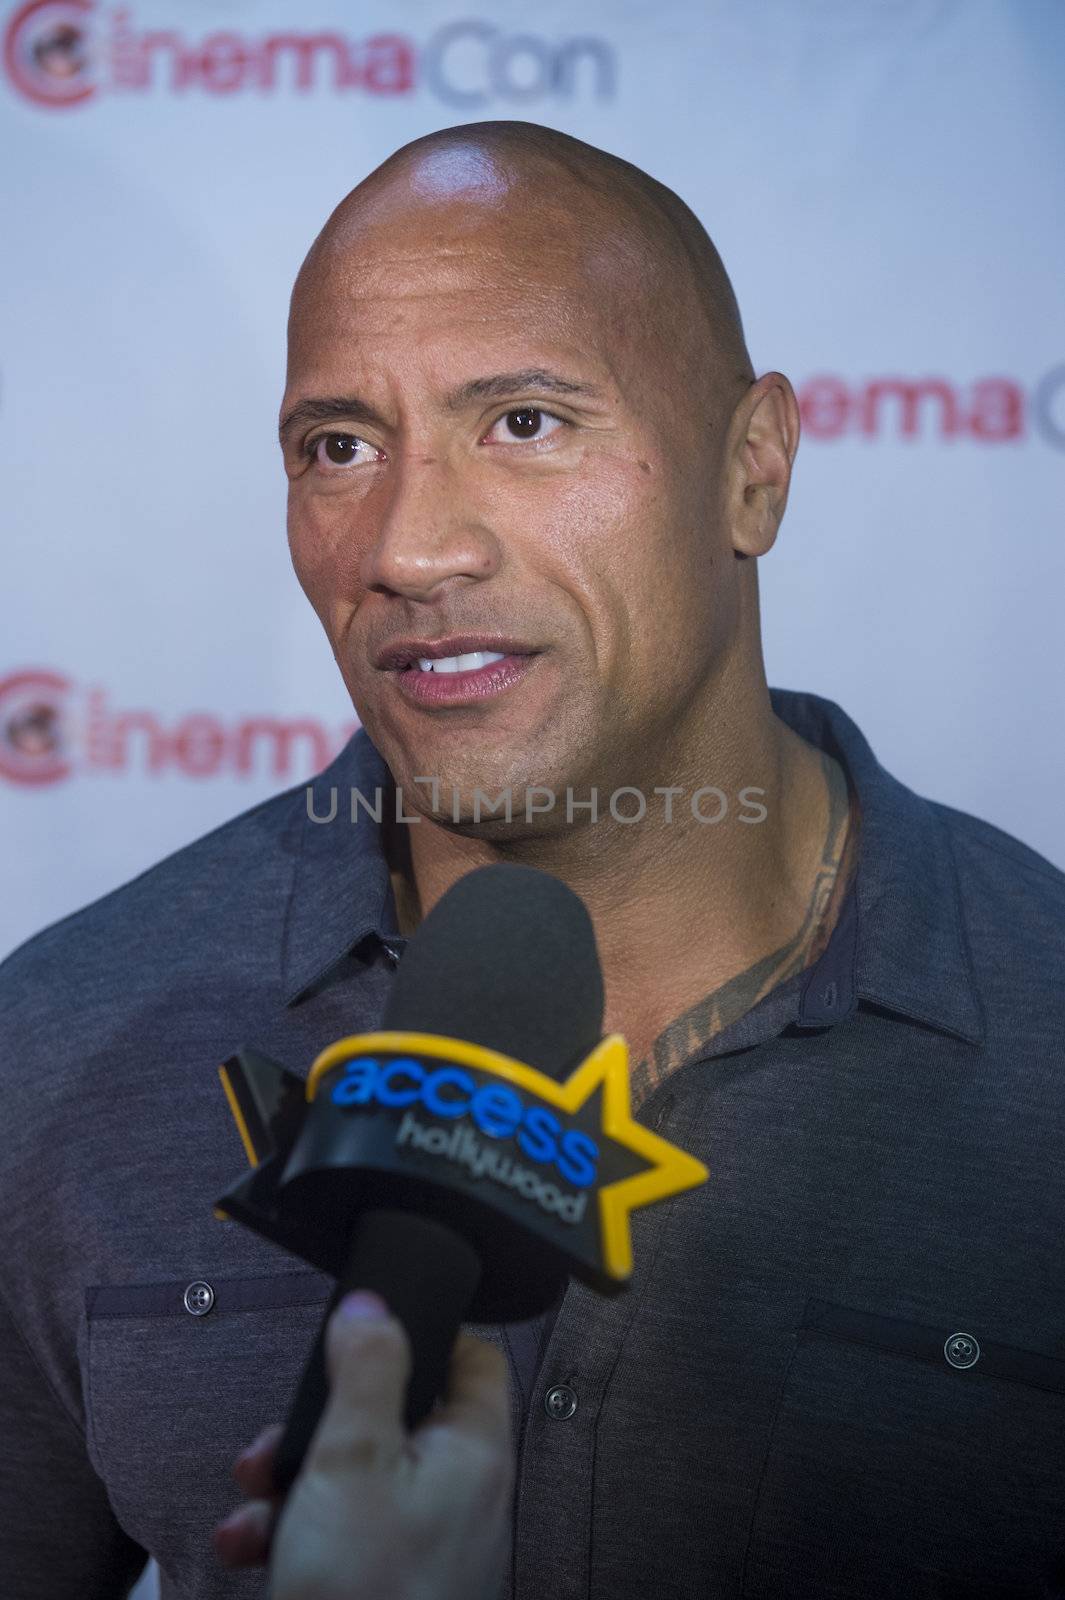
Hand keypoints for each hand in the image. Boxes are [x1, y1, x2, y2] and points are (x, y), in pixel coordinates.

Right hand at [212, 1291, 513, 1599]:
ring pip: (357, 1476)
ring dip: (293, 1482)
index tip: (368, 1332)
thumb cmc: (368, 1599)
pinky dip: (295, 1529)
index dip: (423, 1334)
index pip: (473, 1359)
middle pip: (395, 1417)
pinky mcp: (390, 1580)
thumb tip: (374, 1306)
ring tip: (256, 1502)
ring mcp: (427, 1541)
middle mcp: (460, 1493)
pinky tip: (253, 1546)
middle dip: (322, 1425)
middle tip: (280, 1441)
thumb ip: (365, 1372)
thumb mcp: (352, 1460)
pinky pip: (344, 1529)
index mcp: (474, 1452)